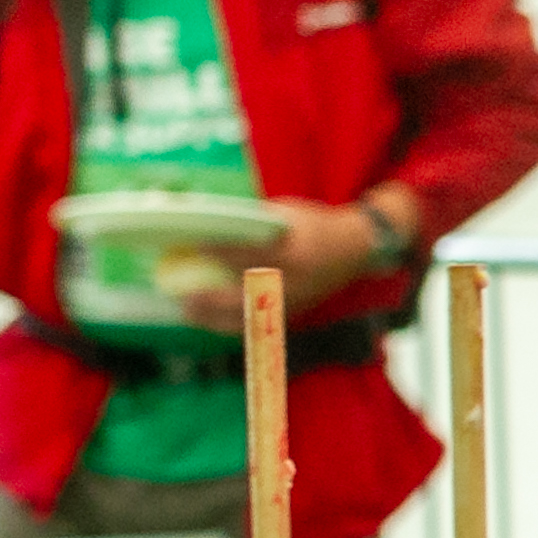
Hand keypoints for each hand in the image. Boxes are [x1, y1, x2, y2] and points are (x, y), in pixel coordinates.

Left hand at [169, 201, 388, 328]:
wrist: (357, 249)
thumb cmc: (316, 224)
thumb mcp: (287, 213)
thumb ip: (254, 223)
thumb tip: (210, 222)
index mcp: (293, 252)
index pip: (247, 254)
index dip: (216, 251)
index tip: (191, 246)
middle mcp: (294, 282)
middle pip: (243, 296)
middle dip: (208, 298)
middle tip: (180, 294)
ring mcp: (294, 301)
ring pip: (248, 317)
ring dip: (215, 317)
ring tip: (188, 311)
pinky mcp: (294, 312)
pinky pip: (257, 323)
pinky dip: (231, 323)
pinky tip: (209, 318)